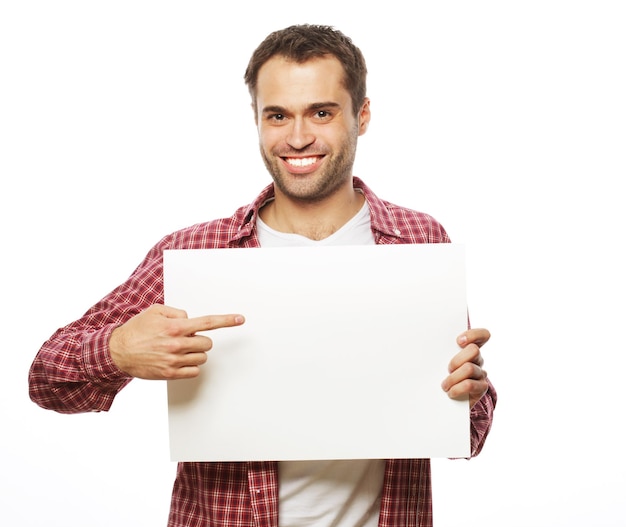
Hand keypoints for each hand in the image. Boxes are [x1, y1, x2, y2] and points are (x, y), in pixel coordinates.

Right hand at [109, 304, 244, 379]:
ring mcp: (174, 360)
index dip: (227, 320)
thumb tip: (189, 319)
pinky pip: (194, 371)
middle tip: (185, 339)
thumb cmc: (136, 330)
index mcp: (175, 327)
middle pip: (207, 343)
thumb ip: (177, 313)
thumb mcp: (155, 311)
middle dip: (200, 340)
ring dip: (195, 353)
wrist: (117, 351)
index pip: (208, 322)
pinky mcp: (170, 373)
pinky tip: (178, 361)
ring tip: (178, 350)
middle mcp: (177, 344)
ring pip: (202, 358)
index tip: (240, 319)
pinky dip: (190, 366)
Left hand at [441, 328, 489, 407]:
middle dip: (457, 360)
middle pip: (474, 350)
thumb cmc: (440, 375)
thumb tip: (419, 343)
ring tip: (444, 385)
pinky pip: (470, 384)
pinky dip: (457, 389)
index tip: (458, 341)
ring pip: (469, 368)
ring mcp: (481, 372)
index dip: (473, 335)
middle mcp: (477, 359)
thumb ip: (438, 350)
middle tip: (448, 369)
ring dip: (453, 378)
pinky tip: (450, 392)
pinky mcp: (481, 387)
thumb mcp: (439, 361)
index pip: (483, 335)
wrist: (445, 400)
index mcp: (468, 348)